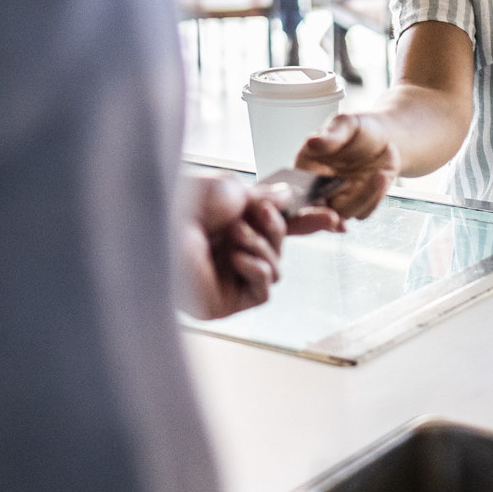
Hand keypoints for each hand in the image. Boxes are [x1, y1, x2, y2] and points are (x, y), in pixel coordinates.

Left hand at [179, 175, 341, 319]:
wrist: (159, 228)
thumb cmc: (184, 204)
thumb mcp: (232, 188)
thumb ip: (265, 197)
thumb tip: (286, 197)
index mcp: (228, 224)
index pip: (274, 228)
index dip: (305, 223)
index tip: (333, 217)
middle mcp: (227, 251)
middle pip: (280, 247)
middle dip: (275, 228)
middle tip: (257, 213)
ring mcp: (226, 279)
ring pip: (276, 269)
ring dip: (262, 247)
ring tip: (233, 236)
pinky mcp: (224, 303)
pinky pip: (264, 291)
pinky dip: (258, 270)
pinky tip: (236, 258)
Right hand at [293, 113, 400, 219]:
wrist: (385, 138)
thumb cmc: (359, 129)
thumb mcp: (346, 124)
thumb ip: (331, 136)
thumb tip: (312, 142)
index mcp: (307, 166)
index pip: (298, 188)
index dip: (305, 199)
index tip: (322, 196)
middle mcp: (319, 187)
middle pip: (318, 210)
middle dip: (331, 211)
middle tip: (350, 193)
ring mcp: (339, 198)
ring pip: (344, 213)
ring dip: (363, 197)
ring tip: (379, 175)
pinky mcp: (358, 205)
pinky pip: (364, 212)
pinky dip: (375, 197)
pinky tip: (383, 176)